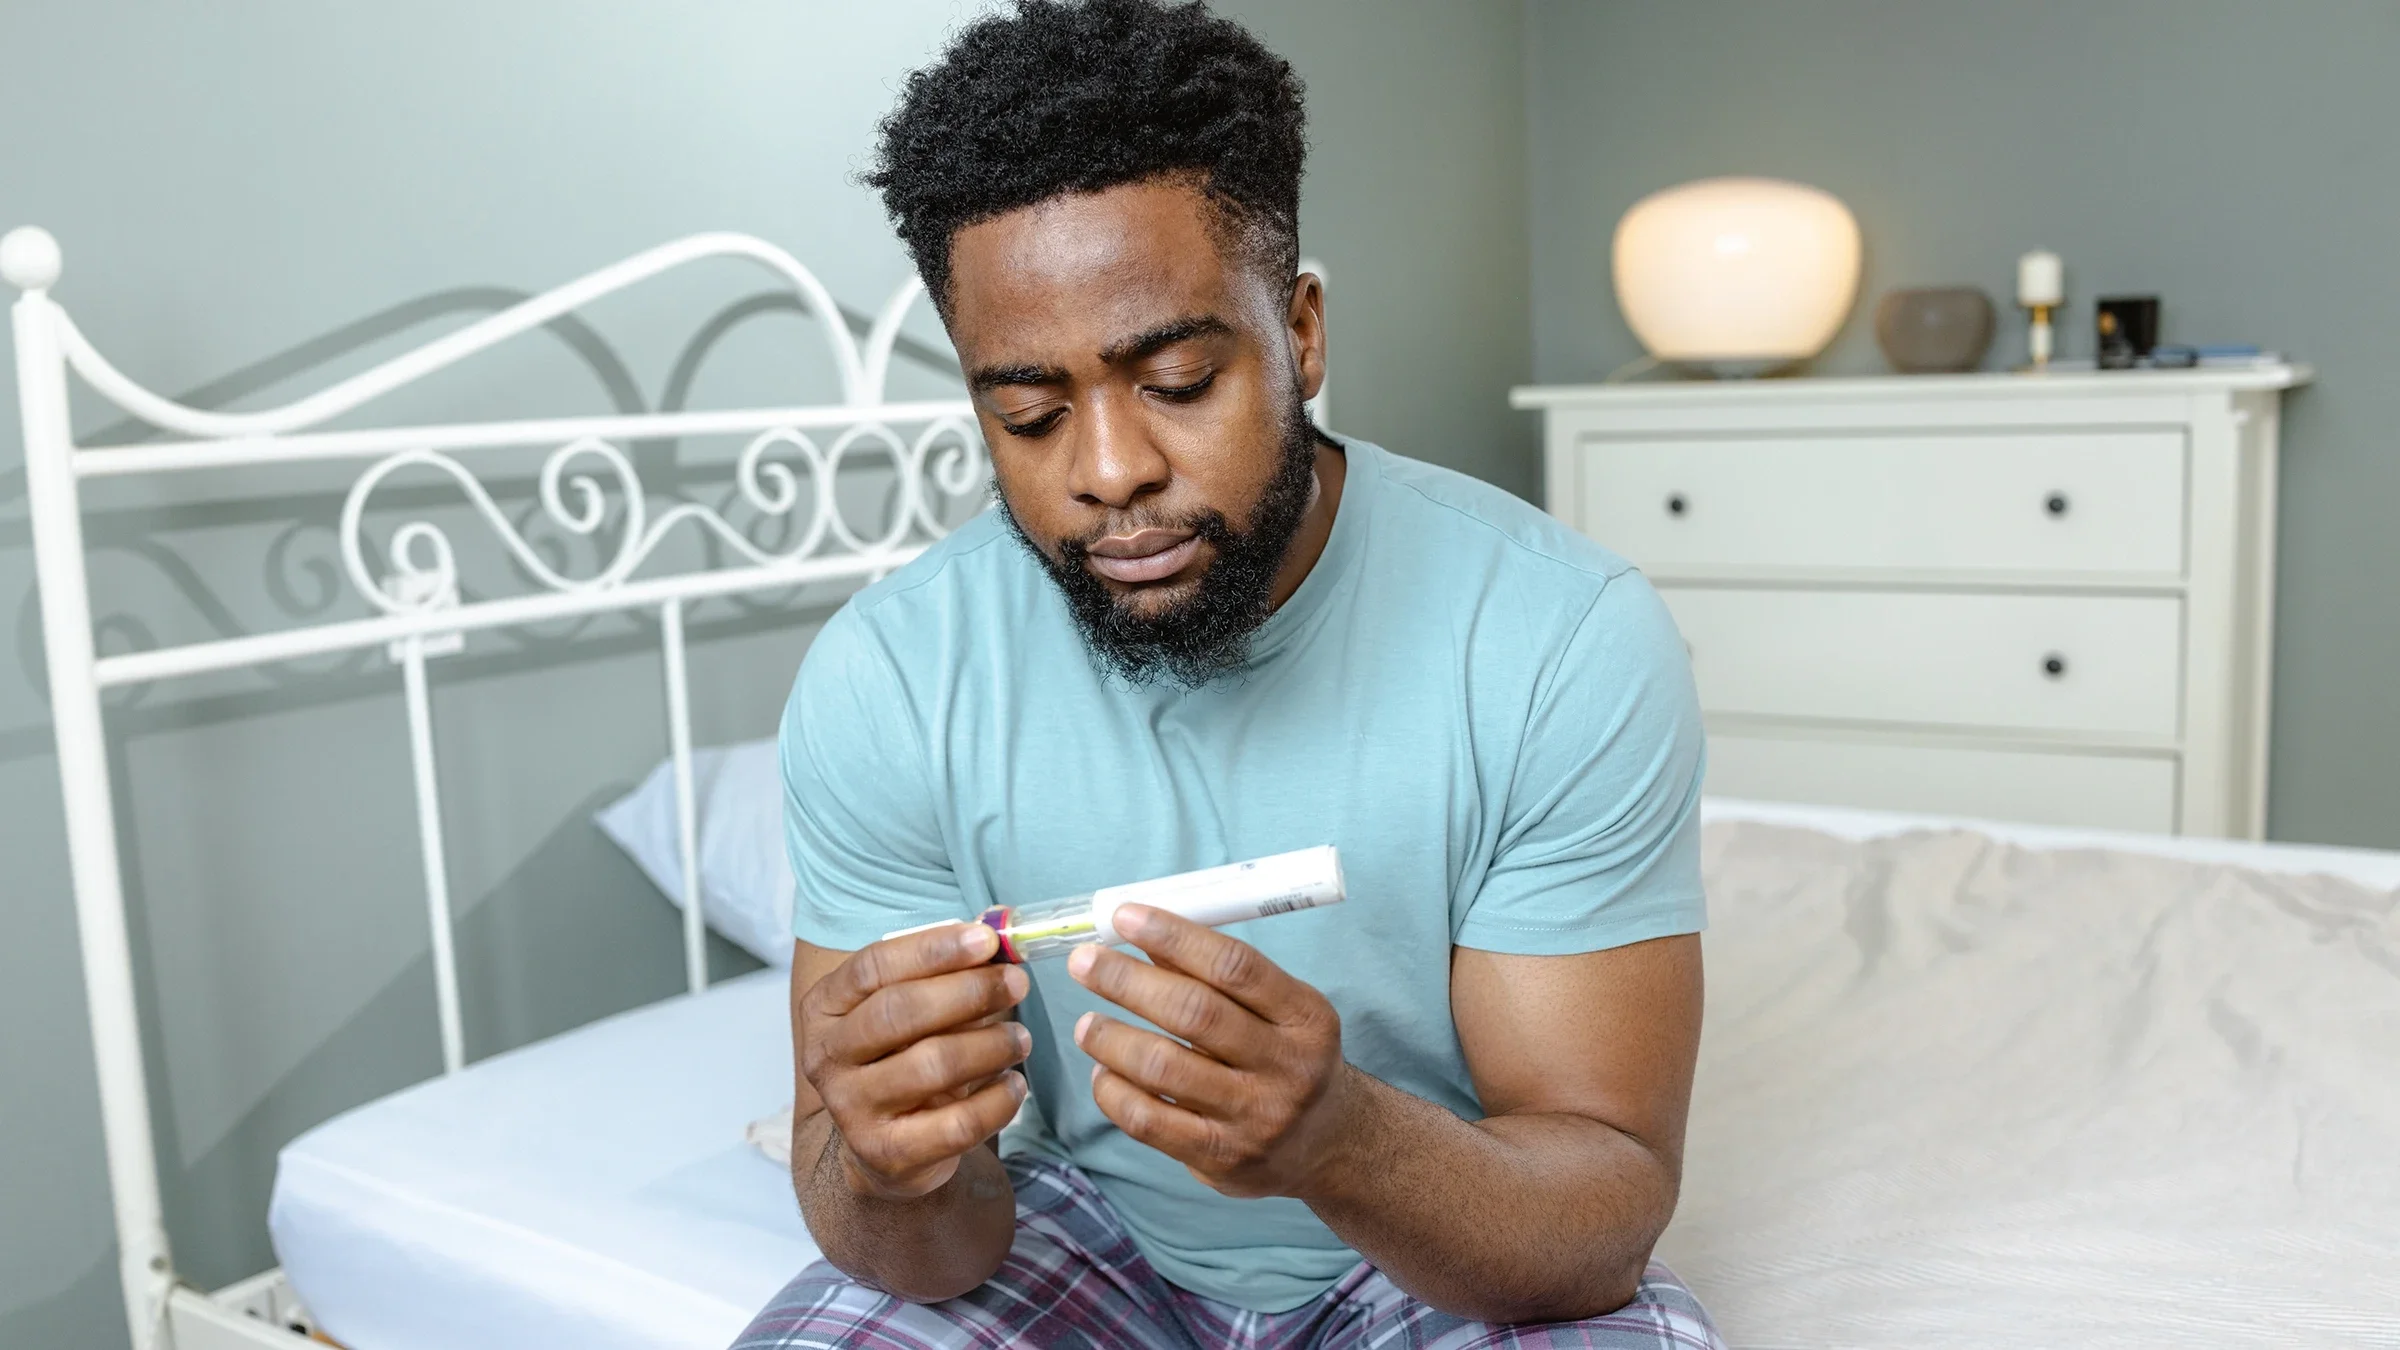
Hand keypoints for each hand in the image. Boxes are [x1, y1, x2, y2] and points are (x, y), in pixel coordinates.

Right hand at [798, 922, 1031, 1199]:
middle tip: (1017, 984)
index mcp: (825, 1008)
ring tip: (1021, 1039)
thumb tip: (1002, 927)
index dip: (933, 949)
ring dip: (990, 1045)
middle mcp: (827, 1056)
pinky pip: (956, 1124)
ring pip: (932, 1065)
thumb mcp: (911, 1008)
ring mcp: (850, 1109)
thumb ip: (948, 970)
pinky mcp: (886, 1154)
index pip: (873, 966)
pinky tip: (1015, 1086)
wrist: (880, 1148)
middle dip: (969, 991)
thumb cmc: (902, 1057)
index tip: (988, 939)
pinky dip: (997, 1101)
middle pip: (900, 1011)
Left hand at [1067, 904, 1351, 1198]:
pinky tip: (1103, 1072)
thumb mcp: (1276, 1010)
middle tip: (1084, 962)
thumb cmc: (1285, 1058)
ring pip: (1163, 1068)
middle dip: (1127, 981)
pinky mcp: (1221, 1158)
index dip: (1174, 935)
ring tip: (1086, 1024)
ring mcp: (1254, 1117)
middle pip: (1194, 1013)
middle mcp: (1286, 1067)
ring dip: (1112, 1038)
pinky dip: (1113, 1091)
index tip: (1124, 916)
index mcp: (1305, 1016)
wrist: (1324, 1145)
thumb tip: (1141, 932)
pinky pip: (1149, 1121)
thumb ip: (1215, 976)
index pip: (1234, 966)